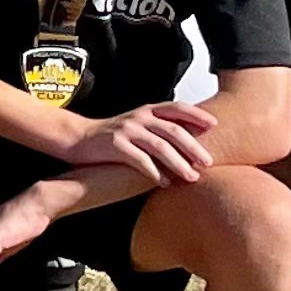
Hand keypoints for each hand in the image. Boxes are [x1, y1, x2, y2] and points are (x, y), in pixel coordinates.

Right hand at [69, 98, 215, 188]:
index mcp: (146, 111)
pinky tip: (165, 183)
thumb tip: (189, 140)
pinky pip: (140, 160)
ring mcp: (126, 130)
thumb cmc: (110, 136)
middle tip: (208, 162)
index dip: (196, 115)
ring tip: (192, 177)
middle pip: (173, 130)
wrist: (76, 138)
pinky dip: (155, 172)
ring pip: (160, 146)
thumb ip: (158, 128)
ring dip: (178, 163)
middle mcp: (138, 118)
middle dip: (193, 147)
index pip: (176, 108)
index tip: (214, 124)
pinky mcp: (115, 145)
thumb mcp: (136, 125)